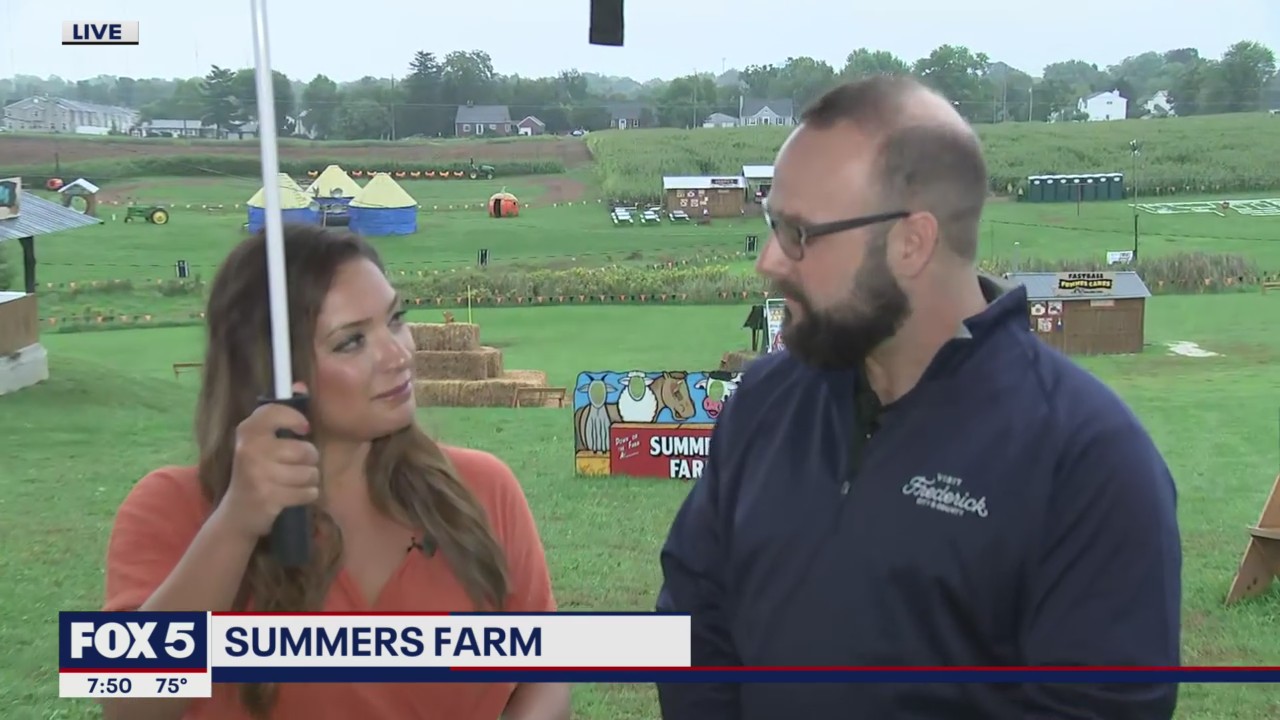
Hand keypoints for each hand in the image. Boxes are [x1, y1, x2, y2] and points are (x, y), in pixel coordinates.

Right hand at [217, 382, 320, 540]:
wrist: (238, 513)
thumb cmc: (257, 471)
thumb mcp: (262, 442)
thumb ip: (282, 415)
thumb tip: (301, 384)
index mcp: (247, 431)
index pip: (277, 411)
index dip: (296, 420)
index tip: (303, 430)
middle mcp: (250, 449)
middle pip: (305, 449)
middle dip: (309, 460)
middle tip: (295, 465)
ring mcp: (258, 474)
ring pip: (310, 472)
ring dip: (308, 480)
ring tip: (292, 482)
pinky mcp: (269, 497)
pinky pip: (308, 492)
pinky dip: (306, 495)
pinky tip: (292, 495)